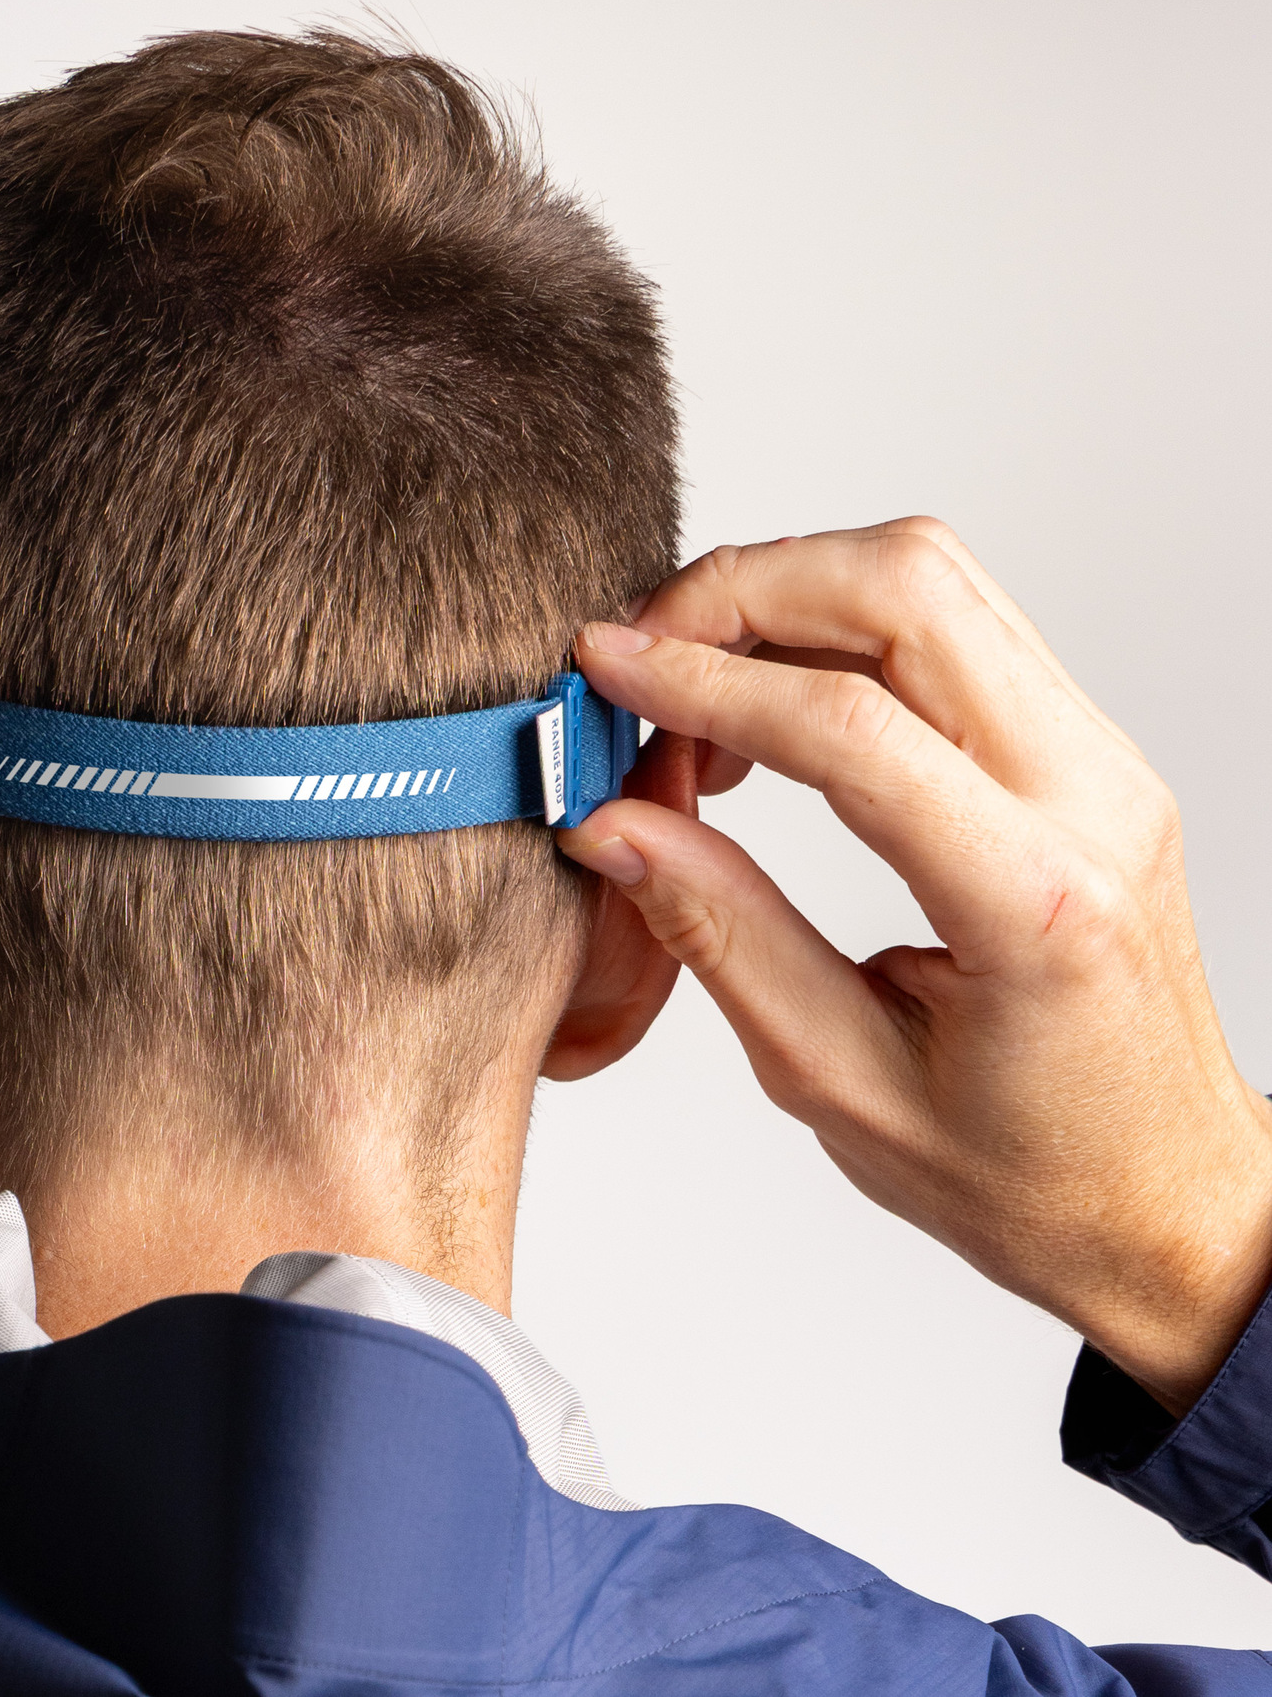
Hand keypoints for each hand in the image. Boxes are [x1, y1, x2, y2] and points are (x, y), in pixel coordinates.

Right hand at [560, 518, 1271, 1415]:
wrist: (1168, 1196)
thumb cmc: (1027, 1175)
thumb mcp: (839, 1081)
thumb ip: (720, 934)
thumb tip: (612, 825)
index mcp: (1035, 902)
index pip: (850, 728)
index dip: (701, 681)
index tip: (603, 671)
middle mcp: (1090, 799)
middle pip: (905, 588)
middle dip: (743, 590)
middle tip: (637, 654)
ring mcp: (1099, 758)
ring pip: (930, 577)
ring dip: (787, 595)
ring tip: (691, 685)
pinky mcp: (1079, 747)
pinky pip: (950, 621)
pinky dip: (833, 627)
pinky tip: (764, 704)